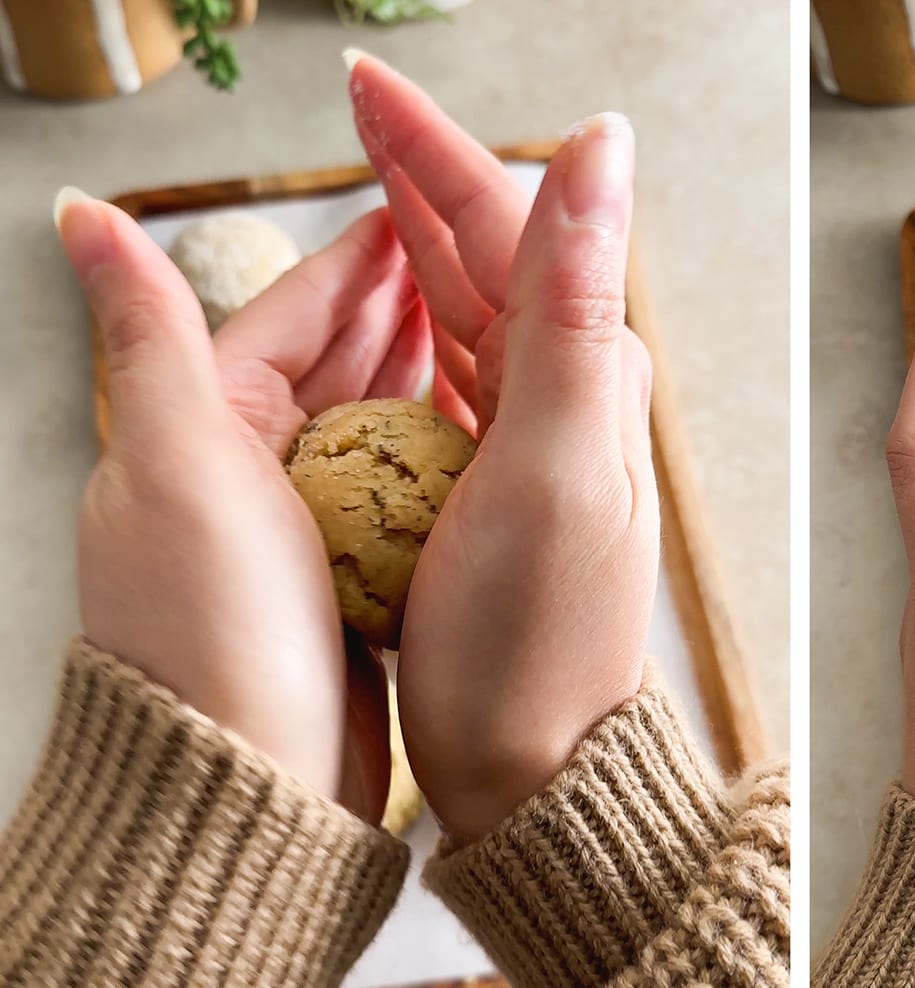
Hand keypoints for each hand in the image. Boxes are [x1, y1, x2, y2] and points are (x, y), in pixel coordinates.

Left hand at [63, 194, 431, 820]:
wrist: (253, 783)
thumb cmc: (214, 626)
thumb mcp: (181, 460)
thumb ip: (152, 333)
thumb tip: (77, 214)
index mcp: (191, 434)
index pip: (280, 319)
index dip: (349, 265)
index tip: (410, 215)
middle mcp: (234, 479)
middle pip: (325, 368)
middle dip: (389, 311)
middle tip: (461, 262)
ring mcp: (290, 537)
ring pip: (365, 430)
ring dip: (414, 377)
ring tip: (475, 334)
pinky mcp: (340, 589)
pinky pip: (393, 498)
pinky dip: (431, 459)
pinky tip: (474, 439)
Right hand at [347, 56, 659, 842]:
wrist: (537, 769)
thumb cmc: (538, 641)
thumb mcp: (556, 462)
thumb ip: (575, 303)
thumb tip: (604, 146)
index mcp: (585, 369)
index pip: (508, 222)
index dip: (432, 147)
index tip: (364, 87)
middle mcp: (571, 392)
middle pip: (488, 251)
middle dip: (419, 172)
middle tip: (354, 107)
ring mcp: (532, 438)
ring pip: (466, 305)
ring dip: (415, 236)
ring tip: (362, 179)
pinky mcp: (494, 485)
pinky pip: (449, 373)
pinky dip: (411, 322)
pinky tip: (386, 307)